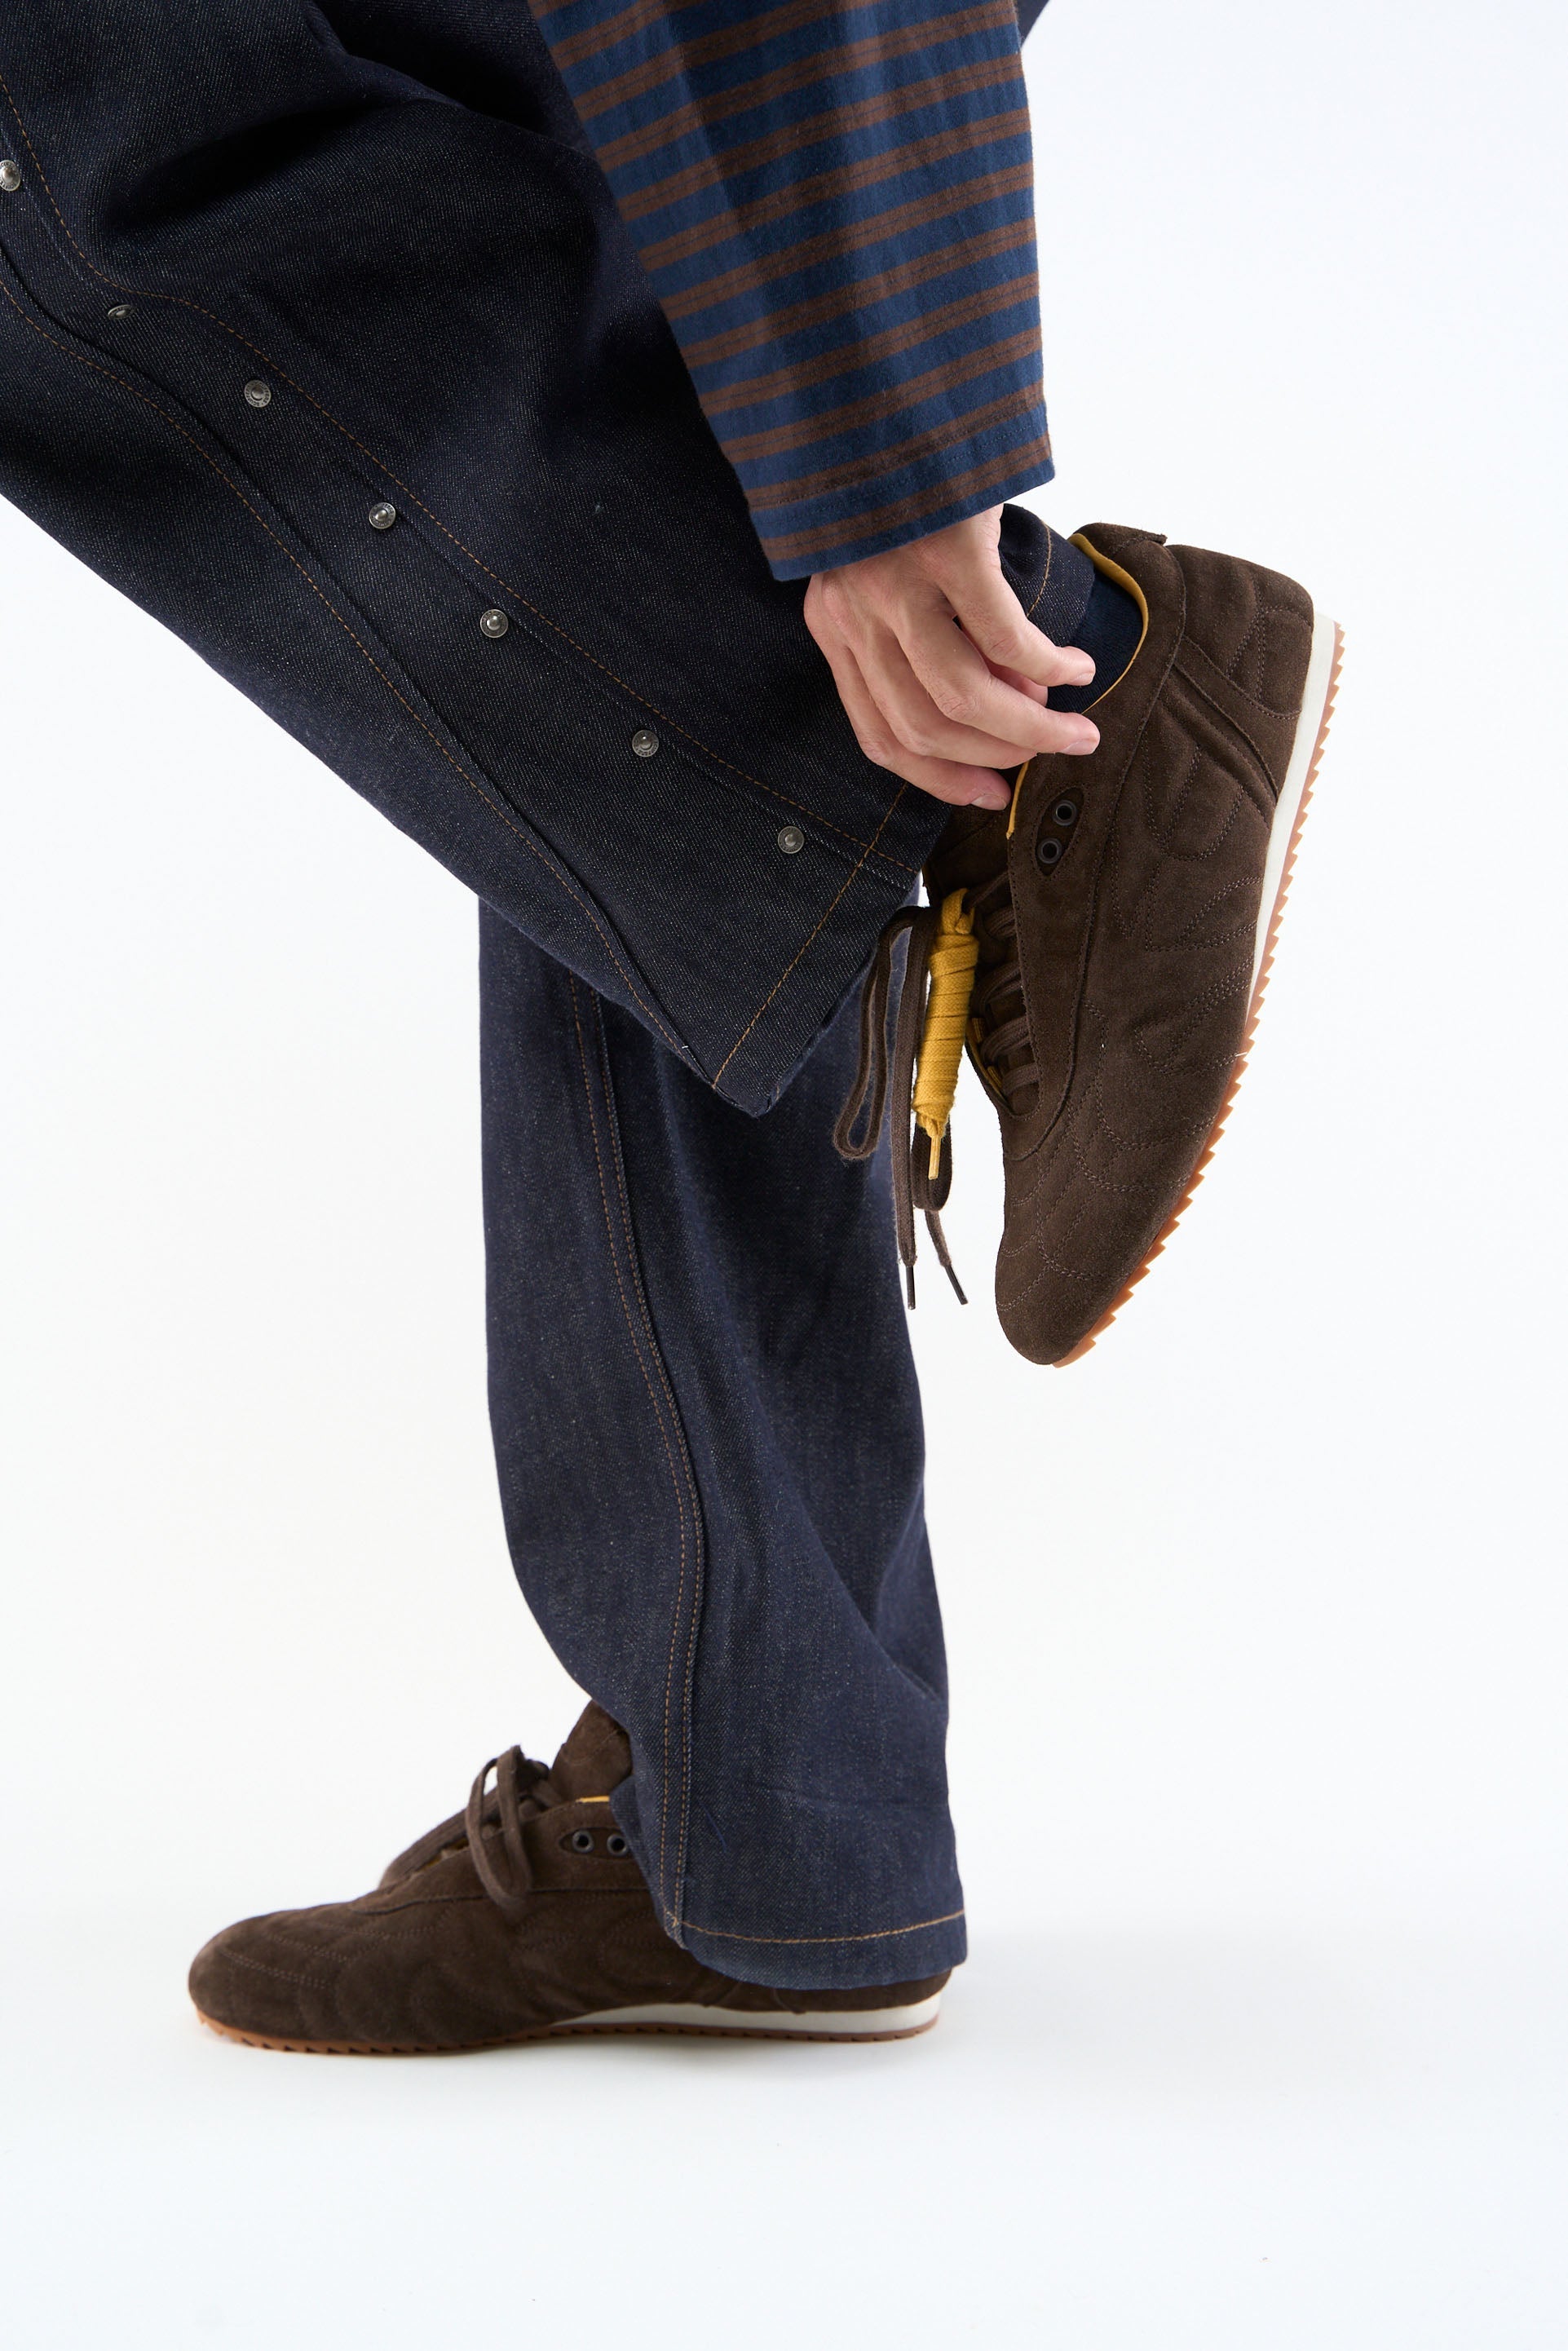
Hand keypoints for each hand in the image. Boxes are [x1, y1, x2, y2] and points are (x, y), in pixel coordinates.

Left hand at [804, 506, 1099, 810]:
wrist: (884, 379)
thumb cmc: (901, 478)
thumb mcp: (885, 565)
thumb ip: (925, 634)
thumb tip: (1009, 700)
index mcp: (834, 624)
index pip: (878, 733)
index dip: (937, 776)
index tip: (986, 795)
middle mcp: (855, 613)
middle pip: (925, 726)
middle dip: (998, 756)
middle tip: (1057, 751)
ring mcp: (897, 584)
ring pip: (962, 698)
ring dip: (1027, 726)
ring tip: (1076, 725)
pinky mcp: (947, 552)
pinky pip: (1004, 639)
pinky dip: (1046, 665)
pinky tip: (1075, 664)